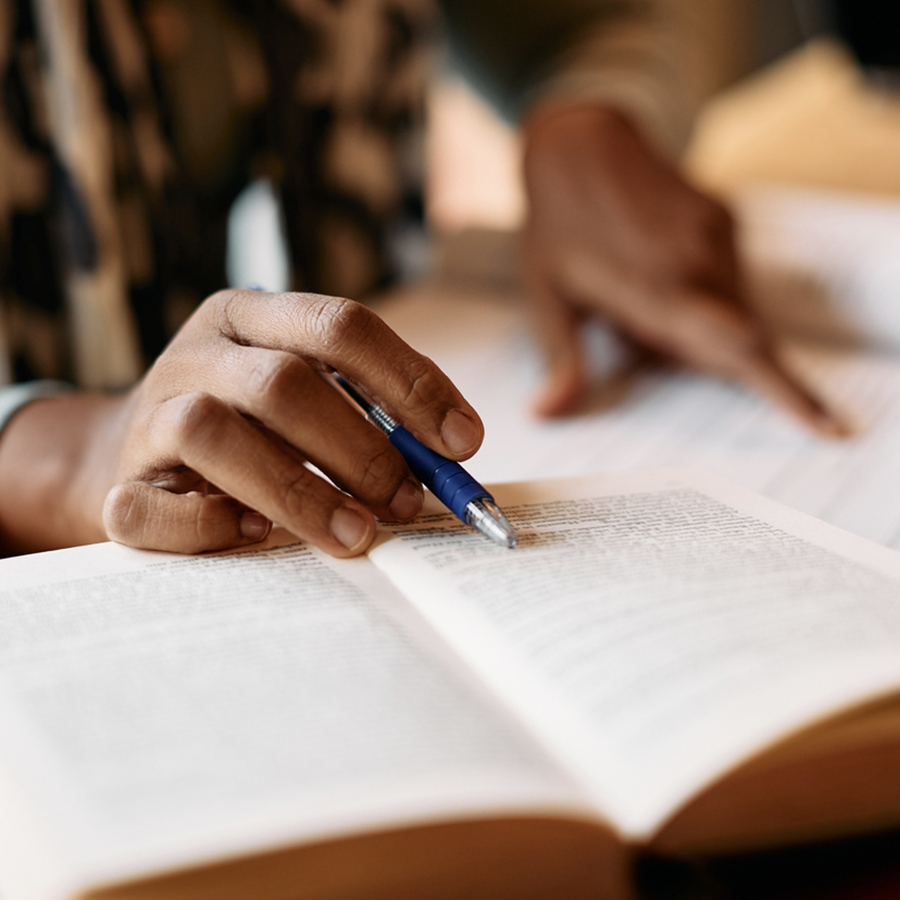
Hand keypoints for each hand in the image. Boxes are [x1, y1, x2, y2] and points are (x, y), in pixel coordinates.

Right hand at [0, 290, 482, 555]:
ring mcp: (150, 414)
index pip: (340, 327)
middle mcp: (198, 353)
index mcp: (252, 317)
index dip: (409, 382)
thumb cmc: (251, 427)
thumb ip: (374, 414)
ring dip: (299, 492)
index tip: (462, 441)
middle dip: (360, 449)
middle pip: (283, 383)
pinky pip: (151, 506)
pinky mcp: (117, 484)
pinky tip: (257, 538)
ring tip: (356, 534)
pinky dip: (210, 525)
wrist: (135, 455)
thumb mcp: (310, 397)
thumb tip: (454, 453)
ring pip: (213, 432)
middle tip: (408, 501)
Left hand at [521, 103, 843, 433]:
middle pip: (738, 340)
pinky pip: (730, 279)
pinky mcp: (726, 218)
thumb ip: (562, 361)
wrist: (579, 144)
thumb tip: (547, 413)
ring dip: (697, 324)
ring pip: (734, 310)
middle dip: (703, 356)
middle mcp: (700, 263)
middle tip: (636, 325)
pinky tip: (655, 271)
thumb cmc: (556, 226)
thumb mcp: (546, 298)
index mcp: (659, 290)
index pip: (738, 350)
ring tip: (636, 291)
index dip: (787, 392)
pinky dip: (703, 295)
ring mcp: (717, 236)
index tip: (828, 426)